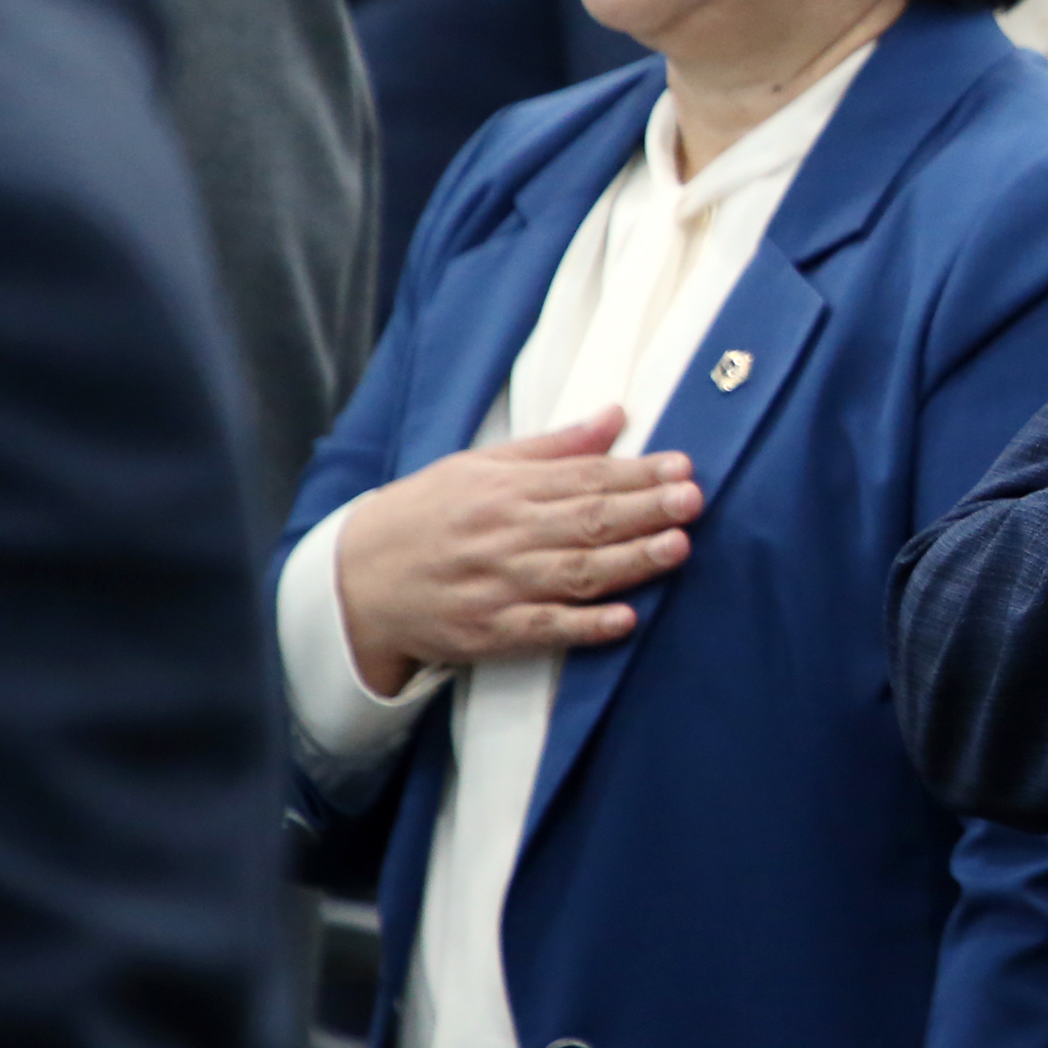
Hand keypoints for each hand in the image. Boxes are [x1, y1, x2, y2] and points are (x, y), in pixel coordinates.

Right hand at [333, 410, 703, 695]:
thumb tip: (615, 415)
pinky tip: (625, 620)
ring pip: (573, 574)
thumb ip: (553, 447)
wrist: (355, 580)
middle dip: (644, 510)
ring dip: (629, 562)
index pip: (583, 478)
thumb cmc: (426, 514)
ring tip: (677, 547)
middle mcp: (504, 535)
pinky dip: (585, 626)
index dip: (636, 473)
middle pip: (585, 522)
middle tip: (692, 500)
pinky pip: (543, 630)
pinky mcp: (489, 632)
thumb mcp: (478, 465)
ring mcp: (497, 586)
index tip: (682, 467)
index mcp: (504, 489)